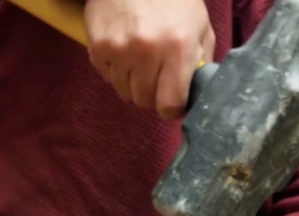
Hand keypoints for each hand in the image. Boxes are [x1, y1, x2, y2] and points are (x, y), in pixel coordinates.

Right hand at [83, 0, 215, 119]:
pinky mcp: (97, 46)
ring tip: (139, 60)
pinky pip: (106, 76)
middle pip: (144, 101)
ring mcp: (119, 50)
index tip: (172, 100)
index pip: (170, 104)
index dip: (172, 107)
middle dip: (152, 94)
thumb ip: (201, 61)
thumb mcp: (199, 25)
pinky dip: (115, 69)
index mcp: (178, 48)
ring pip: (123, 91)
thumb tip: (196, 92)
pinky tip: (124, 49)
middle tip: (156, 77)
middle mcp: (147, 52)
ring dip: (132, 82)